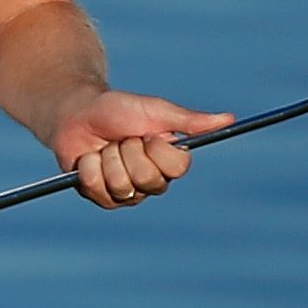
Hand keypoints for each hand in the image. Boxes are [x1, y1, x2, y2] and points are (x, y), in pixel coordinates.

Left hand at [48, 89, 234, 207]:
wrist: (78, 113)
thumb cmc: (119, 110)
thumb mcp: (155, 110)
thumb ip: (189, 120)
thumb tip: (229, 119)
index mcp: (170, 161)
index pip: (177, 167)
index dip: (159, 149)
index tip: (148, 134)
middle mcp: (152, 181)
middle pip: (147, 178)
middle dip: (129, 151)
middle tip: (123, 139)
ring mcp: (126, 193)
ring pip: (121, 185)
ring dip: (108, 157)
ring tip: (106, 147)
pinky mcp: (100, 197)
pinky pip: (96, 188)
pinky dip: (89, 166)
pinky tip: (89, 158)